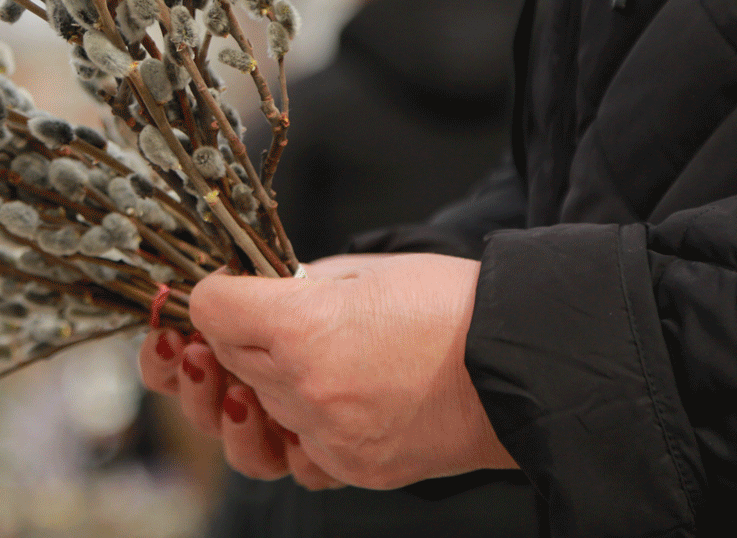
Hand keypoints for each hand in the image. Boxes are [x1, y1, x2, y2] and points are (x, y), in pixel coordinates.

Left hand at [138, 253, 516, 488]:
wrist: (524, 365)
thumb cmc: (452, 304)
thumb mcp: (364, 270)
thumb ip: (298, 283)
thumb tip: (252, 288)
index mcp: (303, 326)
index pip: (212, 309)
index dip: (217, 291)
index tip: (231, 286)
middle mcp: (306, 386)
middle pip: (228, 357)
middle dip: (237, 334)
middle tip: (259, 317)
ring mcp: (329, 435)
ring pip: (256, 408)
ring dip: (262, 383)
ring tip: (292, 360)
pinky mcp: (353, 466)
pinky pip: (299, 451)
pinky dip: (301, 427)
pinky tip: (323, 400)